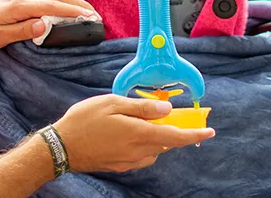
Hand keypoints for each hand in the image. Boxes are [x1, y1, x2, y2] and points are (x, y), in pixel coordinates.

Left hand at [0, 0, 98, 48]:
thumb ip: (21, 30)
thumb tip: (44, 26)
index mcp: (19, 6)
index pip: (52, 6)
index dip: (72, 11)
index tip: (89, 18)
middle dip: (80, 6)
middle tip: (97, 18)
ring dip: (74, 2)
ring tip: (90, 14)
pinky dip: (65, 0)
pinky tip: (73, 7)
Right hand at [53, 94, 215, 172]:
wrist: (61, 147)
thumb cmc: (84, 120)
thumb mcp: (112, 103)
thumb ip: (141, 107)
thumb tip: (166, 109)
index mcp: (139, 133)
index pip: (175, 135)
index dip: (194, 134)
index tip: (209, 131)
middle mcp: (138, 150)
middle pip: (166, 143)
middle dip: (173, 131)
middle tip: (170, 117)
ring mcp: (129, 161)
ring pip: (154, 150)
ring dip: (156, 138)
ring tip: (142, 122)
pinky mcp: (120, 166)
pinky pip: (141, 156)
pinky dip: (144, 146)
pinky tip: (129, 134)